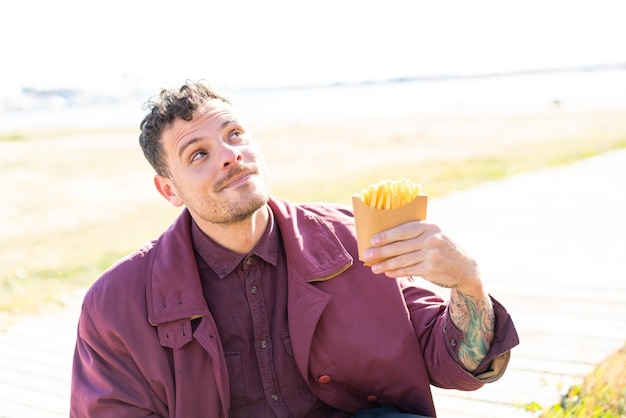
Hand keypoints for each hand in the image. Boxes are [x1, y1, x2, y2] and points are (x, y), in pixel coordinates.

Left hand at [362, 221, 494, 370]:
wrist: (466, 269)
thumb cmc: (443, 248)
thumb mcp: (435, 235)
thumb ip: (416, 234)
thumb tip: (385, 239)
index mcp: (430, 226)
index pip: (403, 230)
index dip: (386, 235)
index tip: (372, 240)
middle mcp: (432, 239)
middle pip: (400, 246)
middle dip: (380, 251)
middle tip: (366, 255)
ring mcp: (432, 255)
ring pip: (402, 260)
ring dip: (385, 265)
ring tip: (374, 268)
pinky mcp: (431, 269)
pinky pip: (409, 271)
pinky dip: (397, 272)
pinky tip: (387, 273)